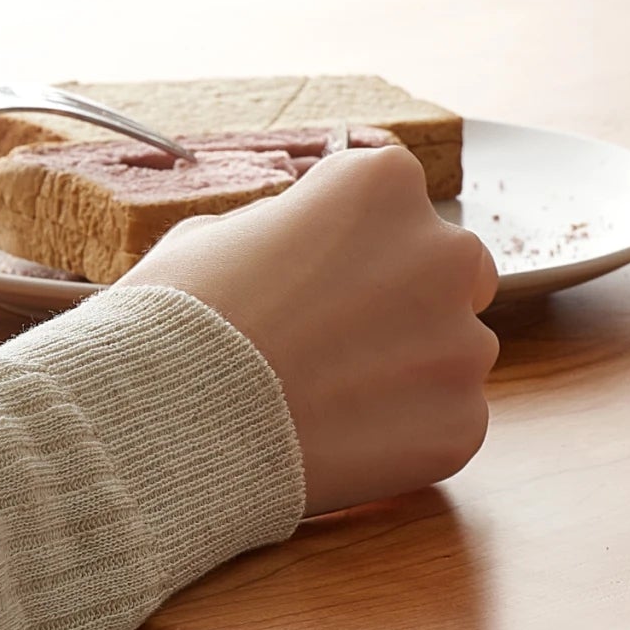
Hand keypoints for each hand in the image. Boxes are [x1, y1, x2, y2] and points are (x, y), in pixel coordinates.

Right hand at [119, 146, 498, 514]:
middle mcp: (444, 252)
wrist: (167, 425)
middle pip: (451, 276)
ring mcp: (461, 345)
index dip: (351, 251)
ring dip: (406, 375)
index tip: (312, 286)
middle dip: (407, 306)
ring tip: (325, 404)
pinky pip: (445, 425)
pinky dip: (403, 439)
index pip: (393, 207)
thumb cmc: (176, 322)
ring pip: (451, 356)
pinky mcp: (461, 425)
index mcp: (384, 184)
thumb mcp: (214, 235)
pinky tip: (338, 445)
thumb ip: (285, 231)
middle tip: (333, 348)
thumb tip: (301, 247)